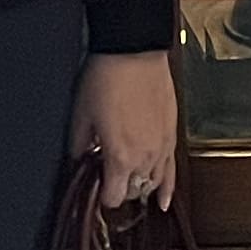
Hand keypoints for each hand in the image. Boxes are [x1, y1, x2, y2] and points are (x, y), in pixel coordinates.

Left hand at [72, 48, 177, 212]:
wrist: (134, 50)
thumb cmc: (108, 77)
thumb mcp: (81, 114)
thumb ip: (78, 145)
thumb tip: (77, 159)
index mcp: (120, 158)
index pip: (113, 197)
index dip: (102, 197)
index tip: (96, 189)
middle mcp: (145, 158)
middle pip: (133, 191)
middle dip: (119, 188)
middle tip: (108, 177)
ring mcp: (162, 147)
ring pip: (153, 182)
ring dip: (140, 186)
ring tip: (132, 187)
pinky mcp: (172, 133)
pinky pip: (172, 170)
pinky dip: (168, 186)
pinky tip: (165, 199)